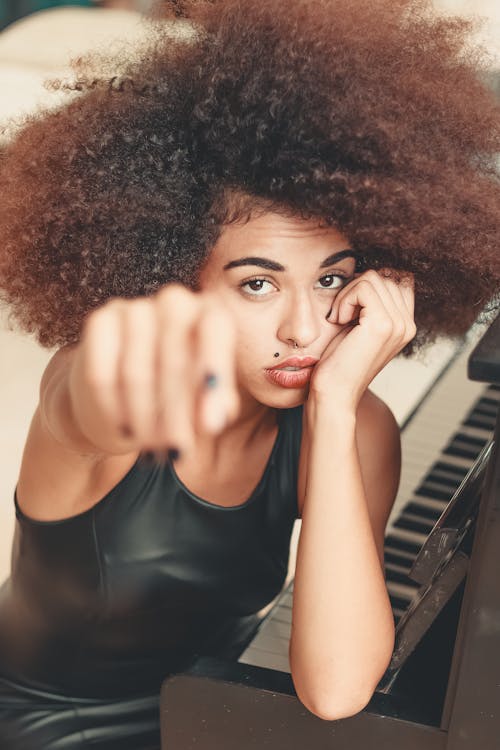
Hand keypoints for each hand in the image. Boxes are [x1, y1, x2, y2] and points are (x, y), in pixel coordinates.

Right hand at [69, 284, 238, 455]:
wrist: (123, 394)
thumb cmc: (176, 395)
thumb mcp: (205, 401)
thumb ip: (217, 405)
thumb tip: (214, 420)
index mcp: (210, 314)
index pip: (215, 330)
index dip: (214, 373)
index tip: (210, 423)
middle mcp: (175, 302)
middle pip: (174, 357)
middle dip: (176, 413)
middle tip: (178, 451)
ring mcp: (135, 308)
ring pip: (136, 371)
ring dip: (145, 417)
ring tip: (154, 449)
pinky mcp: (99, 321)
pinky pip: (102, 372)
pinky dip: (114, 407)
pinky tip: (124, 430)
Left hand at [309, 270, 415, 409]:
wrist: (333, 393)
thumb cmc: (337, 362)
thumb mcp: (358, 327)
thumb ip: (370, 303)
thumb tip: (366, 271)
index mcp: (405, 325)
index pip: (398, 278)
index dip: (369, 284)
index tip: (351, 306)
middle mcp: (407, 324)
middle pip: (384, 274)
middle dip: (355, 288)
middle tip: (342, 316)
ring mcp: (399, 324)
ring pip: (372, 277)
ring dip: (347, 294)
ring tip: (341, 320)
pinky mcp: (383, 324)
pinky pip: (363, 286)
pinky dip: (344, 299)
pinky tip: (339, 322)